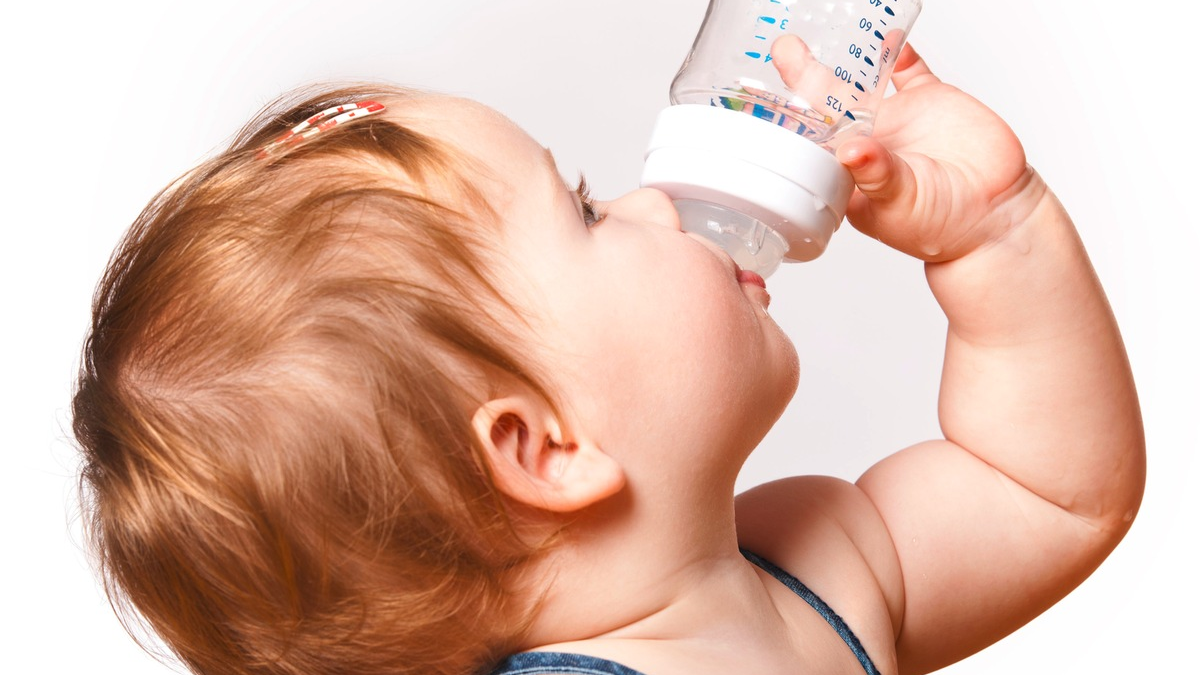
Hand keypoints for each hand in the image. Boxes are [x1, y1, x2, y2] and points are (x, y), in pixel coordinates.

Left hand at [779, 42, 1037, 261]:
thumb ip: (875, 174)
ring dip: (848, 59)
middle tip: (785, 47)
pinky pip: (908, 70)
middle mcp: (868, 142)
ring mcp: (897, 120)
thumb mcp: (900, 203)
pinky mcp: (929, 102)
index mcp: (848, 171)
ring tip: (827, 32)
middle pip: (829, 104)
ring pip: (864, 82)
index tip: (771, 96)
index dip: (794, 118)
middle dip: (805, 76)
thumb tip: (851, 150)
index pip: (812, 139)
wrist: (996, 215)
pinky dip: (895, 52)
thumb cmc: (940, 226)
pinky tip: (883, 36)